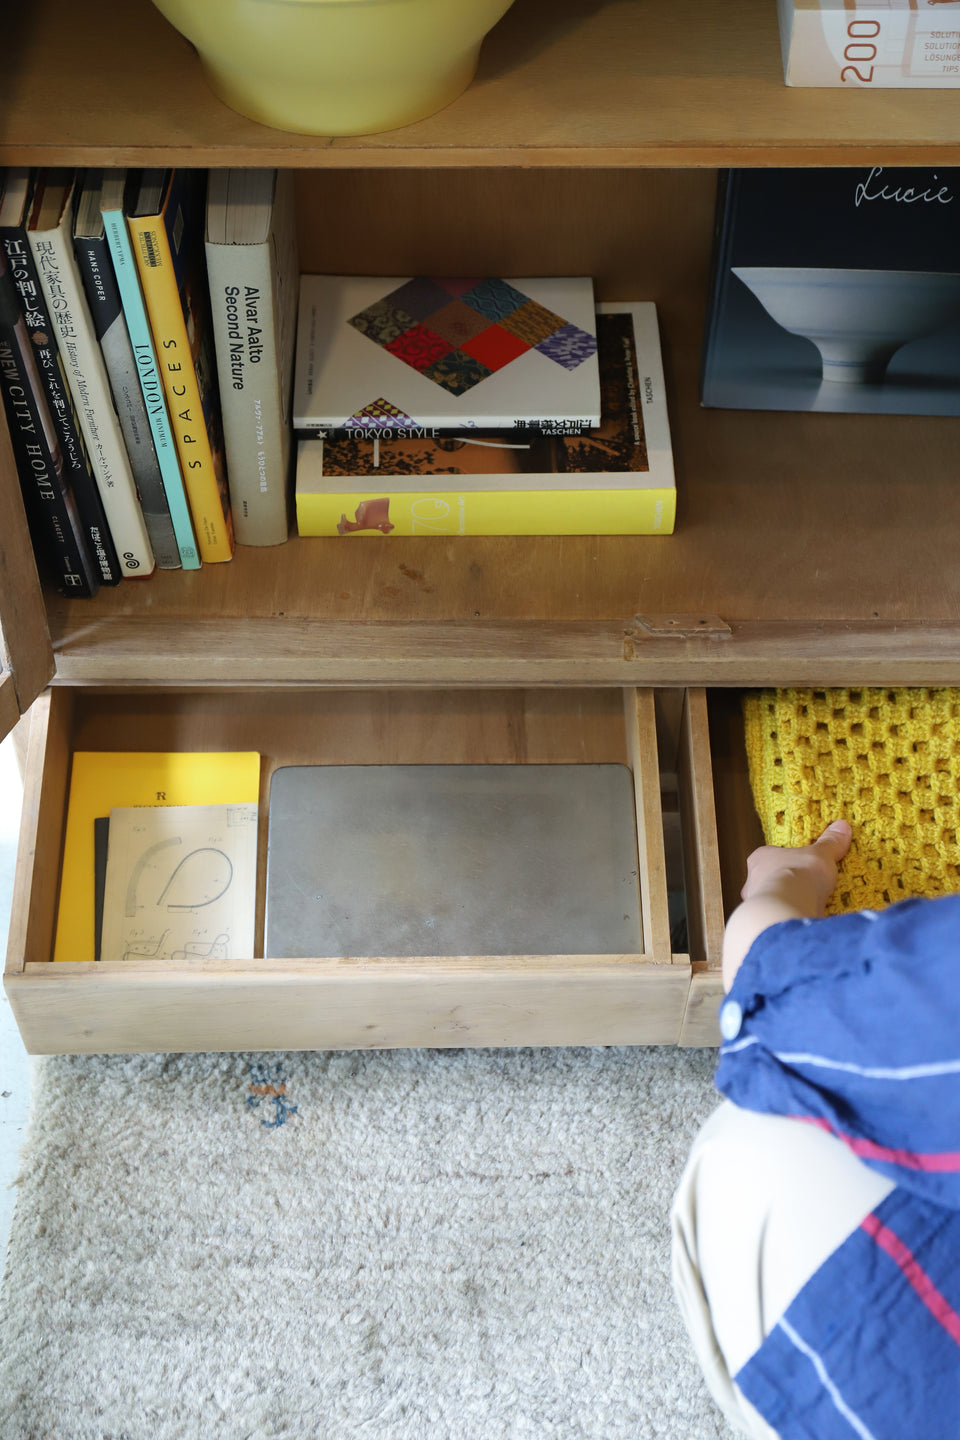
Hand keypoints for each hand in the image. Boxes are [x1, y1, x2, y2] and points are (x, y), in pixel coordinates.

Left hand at [721, 820, 851, 991]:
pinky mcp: (761, 924)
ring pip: (771, 904)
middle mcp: (751, 881)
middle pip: (769, 881)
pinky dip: (788, 922)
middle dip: (786, 887)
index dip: (786, 861)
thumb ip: (830, 843)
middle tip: (806, 891)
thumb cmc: (798, 875)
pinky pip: (776, 921)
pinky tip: (803, 924)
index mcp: (760, 859)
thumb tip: (842, 826)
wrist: (787, 909)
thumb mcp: (820, 855)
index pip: (769, 857)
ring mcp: (755, 905)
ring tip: (808, 910)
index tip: (801, 866)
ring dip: (786, 906)